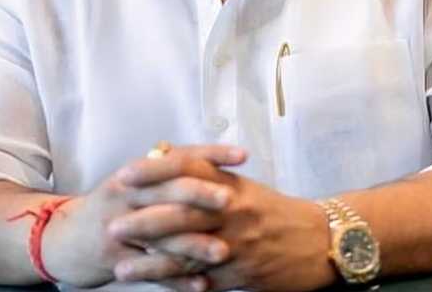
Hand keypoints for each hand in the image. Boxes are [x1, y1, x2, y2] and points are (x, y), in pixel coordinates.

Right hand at [42, 145, 245, 288]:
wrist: (63, 239)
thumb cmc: (110, 206)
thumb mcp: (132, 181)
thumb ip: (166, 170)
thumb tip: (204, 157)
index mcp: (137, 172)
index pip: (179, 156)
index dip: (212, 154)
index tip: (242, 155)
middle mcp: (127, 194)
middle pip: (169, 190)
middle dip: (202, 194)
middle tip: (232, 200)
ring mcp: (119, 227)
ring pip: (162, 235)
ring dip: (194, 245)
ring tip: (224, 251)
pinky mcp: (114, 259)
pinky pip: (150, 270)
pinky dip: (176, 279)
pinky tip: (202, 285)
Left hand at [111, 155, 335, 291]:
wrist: (319, 239)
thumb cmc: (275, 210)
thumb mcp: (243, 185)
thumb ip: (206, 173)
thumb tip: (164, 153)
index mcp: (231, 184)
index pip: (188, 170)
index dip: (154, 171)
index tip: (125, 175)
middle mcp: (232, 211)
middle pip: (182, 213)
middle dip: (143, 220)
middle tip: (112, 226)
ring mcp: (237, 244)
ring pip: (188, 253)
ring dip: (152, 263)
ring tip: (121, 268)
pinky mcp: (243, 274)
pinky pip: (205, 280)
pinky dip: (178, 285)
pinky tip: (156, 288)